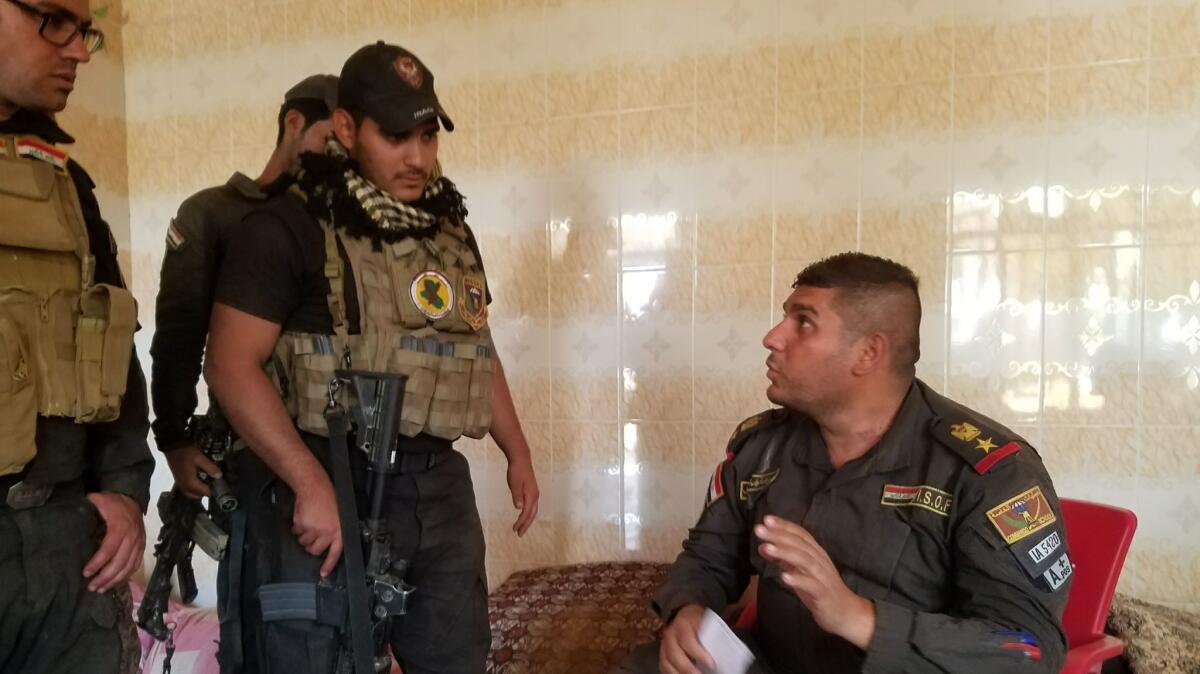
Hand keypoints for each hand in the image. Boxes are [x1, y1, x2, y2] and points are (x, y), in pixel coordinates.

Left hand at [83, 492, 145, 592]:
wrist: (133, 498)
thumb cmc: (113, 502)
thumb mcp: (98, 499)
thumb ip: (86, 507)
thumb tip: (70, 517)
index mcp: (120, 527)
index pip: (109, 549)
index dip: (98, 562)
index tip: (86, 573)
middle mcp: (132, 537)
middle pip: (120, 562)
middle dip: (105, 577)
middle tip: (92, 587)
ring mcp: (139, 543)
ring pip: (129, 566)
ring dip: (115, 580)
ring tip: (101, 589)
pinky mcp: (142, 547)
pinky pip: (136, 565)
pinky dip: (126, 576)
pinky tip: (115, 583)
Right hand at [165, 445, 222, 498]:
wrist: (173, 448)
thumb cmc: (186, 453)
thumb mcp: (200, 458)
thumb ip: (210, 468)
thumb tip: (219, 476)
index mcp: (191, 483)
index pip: (206, 493)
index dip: (215, 488)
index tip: (220, 482)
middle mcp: (185, 487)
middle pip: (200, 495)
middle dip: (207, 489)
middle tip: (213, 480)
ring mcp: (181, 485)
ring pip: (194, 494)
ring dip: (201, 489)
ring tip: (207, 479)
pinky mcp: (179, 482)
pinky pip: (188, 490)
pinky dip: (195, 487)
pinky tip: (200, 478)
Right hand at [290, 472, 341, 576]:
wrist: (314, 486)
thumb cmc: (328, 499)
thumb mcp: (338, 516)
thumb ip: (334, 531)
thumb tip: (329, 544)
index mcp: (338, 530)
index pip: (335, 552)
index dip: (329, 564)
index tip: (323, 573)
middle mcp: (326, 532)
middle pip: (314, 550)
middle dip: (311, 546)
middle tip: (312, 536)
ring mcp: (313, 528)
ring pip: (304, 542)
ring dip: (304, 535)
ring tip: (309, 523)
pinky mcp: (301, 524)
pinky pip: (296, 532)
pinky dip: (297, 527)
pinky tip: (303, 518)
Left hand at [507, 457, 539, 536]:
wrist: (521, 459)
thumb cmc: (516, 470)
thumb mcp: (514, 483)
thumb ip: (517, 496)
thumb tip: (519, 508)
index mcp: (531, 495)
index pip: (526, 513)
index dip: (521, 522)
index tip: (515, 529)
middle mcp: (535, 496)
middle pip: (532, 514)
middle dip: (526, 525)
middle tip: (519, 534)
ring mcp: (534, 493)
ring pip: (532, 511)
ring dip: (527, 520)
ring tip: (520, 528)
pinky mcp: (531, 491)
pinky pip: (531, 506)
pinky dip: (527, 513)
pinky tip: (522, 515)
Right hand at [659, 604, 714, 673]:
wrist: (684, 616)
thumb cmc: (697, 621)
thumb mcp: (705, 622)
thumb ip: (710, 635)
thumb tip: (721, 651)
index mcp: (682, 625)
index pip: (687, 640)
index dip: (699, 654)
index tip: (711, 663)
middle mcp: (670, 636)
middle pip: (675, 655)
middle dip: (688, 669)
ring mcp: (664, 647)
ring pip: (667, 664)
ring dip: (680, 673)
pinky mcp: (663, 655)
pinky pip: (664, 668)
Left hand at [755, 515, 875, 647]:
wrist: (845, 612)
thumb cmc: (820, 589)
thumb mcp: (799, 572)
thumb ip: (783, 559)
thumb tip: (763, 546)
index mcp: (815, 553)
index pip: (800, 534)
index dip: (784, 526)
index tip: (766, 519)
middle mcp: (820, 560)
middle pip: (799, 544)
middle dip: (778, 535)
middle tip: (759, 529)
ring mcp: (823, 576)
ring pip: (804, 560)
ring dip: (784, 552)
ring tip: (767, 547)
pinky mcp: (823, 594)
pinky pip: (811, 585)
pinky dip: (798, 580)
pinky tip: (784, 577)